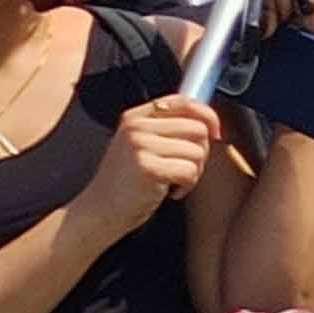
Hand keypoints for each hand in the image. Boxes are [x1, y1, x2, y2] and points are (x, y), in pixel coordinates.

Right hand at [72, 94, 220, 231]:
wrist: (99, 211)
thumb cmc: (123, 183)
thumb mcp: (138, 146)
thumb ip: (165, 129)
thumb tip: (208, 121)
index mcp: (134, 117)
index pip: (183, 101)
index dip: (207, 115)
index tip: (214, 132)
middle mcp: (136, 127)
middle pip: (197, 128)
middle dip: (201, 152)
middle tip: (185, 168)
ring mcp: (140, 146)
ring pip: (197, 151)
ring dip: (194, 172)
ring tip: (174, 181)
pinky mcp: (148, 168)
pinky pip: (190, 171)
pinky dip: (187, 186)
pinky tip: (171, 192)